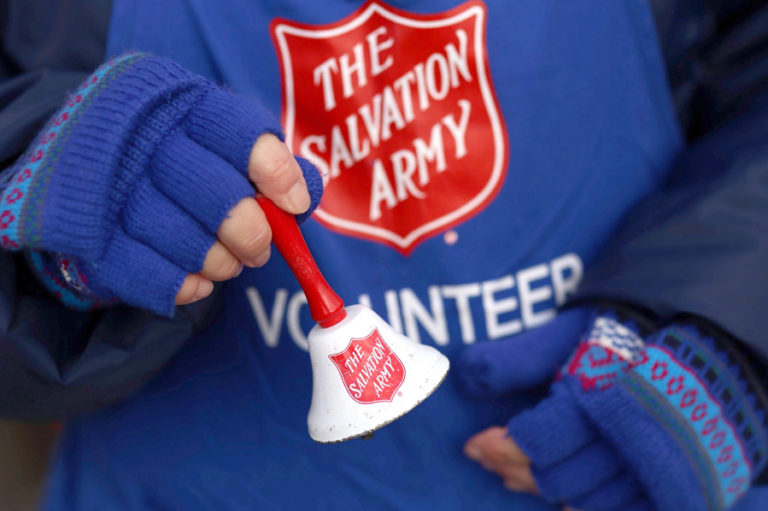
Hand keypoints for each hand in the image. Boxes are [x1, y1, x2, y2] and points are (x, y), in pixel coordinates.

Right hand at [0, 53, 322, 314]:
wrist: (86, 162)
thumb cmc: (176, 151)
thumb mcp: (217, 136)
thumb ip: (265, 162)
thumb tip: (305, 196)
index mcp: (180, 103)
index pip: (239, 133)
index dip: (276, 174)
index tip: (293, 205)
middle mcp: (141, 139)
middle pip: (216, 195)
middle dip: (251, 233)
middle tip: (262, 249)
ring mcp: (110, 188)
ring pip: (184, 240)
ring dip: (220, 263)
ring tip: (228, 263)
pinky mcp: (90, 235)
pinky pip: (146, 274)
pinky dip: (182, 285)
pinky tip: (198, 282)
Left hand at [458, 310, 767, 510]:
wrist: (708, 347)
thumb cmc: (631, 333)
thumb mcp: (573, 330)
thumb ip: (520, 355)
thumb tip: (465, 373)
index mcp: (604, 395)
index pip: (542, 440)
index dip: (500, 445)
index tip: (474, 443)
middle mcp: (632, 438)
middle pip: (559, 475)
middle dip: (512, 468)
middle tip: (485, 456)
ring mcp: (658, 467)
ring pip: (587, 499)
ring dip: (542, 490)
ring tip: (511, 474)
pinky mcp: (676, 483)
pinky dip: (590, 508)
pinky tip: (564, 499)